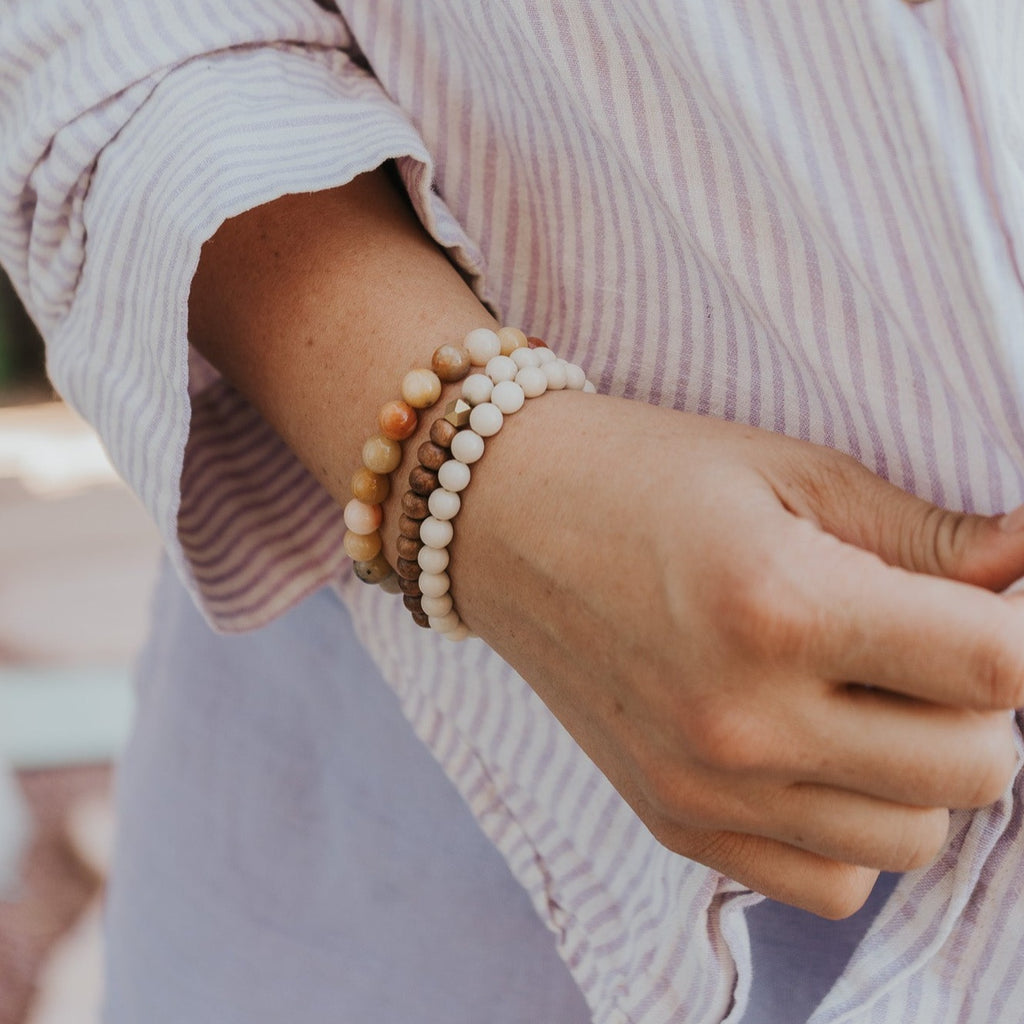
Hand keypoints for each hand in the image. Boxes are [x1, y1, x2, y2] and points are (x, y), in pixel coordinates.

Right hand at [452, 391, 1023, 917]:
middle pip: (977, 766)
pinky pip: (831, 885)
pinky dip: (851, 829)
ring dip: (921, 770)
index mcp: (776, 604)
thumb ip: (927, 532)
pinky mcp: (673, 821)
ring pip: (915, 838)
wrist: (506, 520)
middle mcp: (740, 718)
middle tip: (921, 642)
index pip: (999, 666)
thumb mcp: (789, 471)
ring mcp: (703, 786)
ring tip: (864, 698)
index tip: (983, 601)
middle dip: (981, 702)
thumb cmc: (644, 475)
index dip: (1016, 628)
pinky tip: (814, 754)